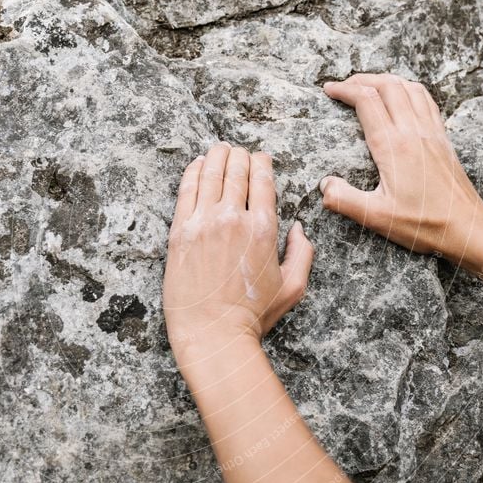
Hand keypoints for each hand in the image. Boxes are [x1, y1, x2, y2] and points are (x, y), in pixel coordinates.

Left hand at [163, 143, 313, 354]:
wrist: (211, 332)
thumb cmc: (253, 315)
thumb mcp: (293, 288)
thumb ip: (303, 254)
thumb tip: (299, 228)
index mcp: (264, 229)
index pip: (263, 179)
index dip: (261, 163)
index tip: (260, 159)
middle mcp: (234, 218)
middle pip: (236, 171)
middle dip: (240, 156)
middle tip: (238, 152)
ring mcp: (203, 223)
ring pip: (210, 173)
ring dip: (216, 156)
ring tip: (219, 150)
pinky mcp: (179, 232)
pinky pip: (186, 190)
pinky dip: (193, 171)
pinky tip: (197, 164)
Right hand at [321, 73, 482, 256]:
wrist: (467, 227)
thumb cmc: (423, 224)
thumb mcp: (376, 217)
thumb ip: (344, 200)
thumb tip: (324, 185)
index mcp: (393, 146)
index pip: (366, 101)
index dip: (344, 90)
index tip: (328, 90)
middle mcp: (413, 132)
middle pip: (388, 86)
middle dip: (362, 79)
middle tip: (344, 85)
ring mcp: (431, 133)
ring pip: (409, 88)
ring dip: (387, 80)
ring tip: (369, 85)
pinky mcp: (443, 139)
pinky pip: (426, 101)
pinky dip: (409, 90)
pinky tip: (403, 98)